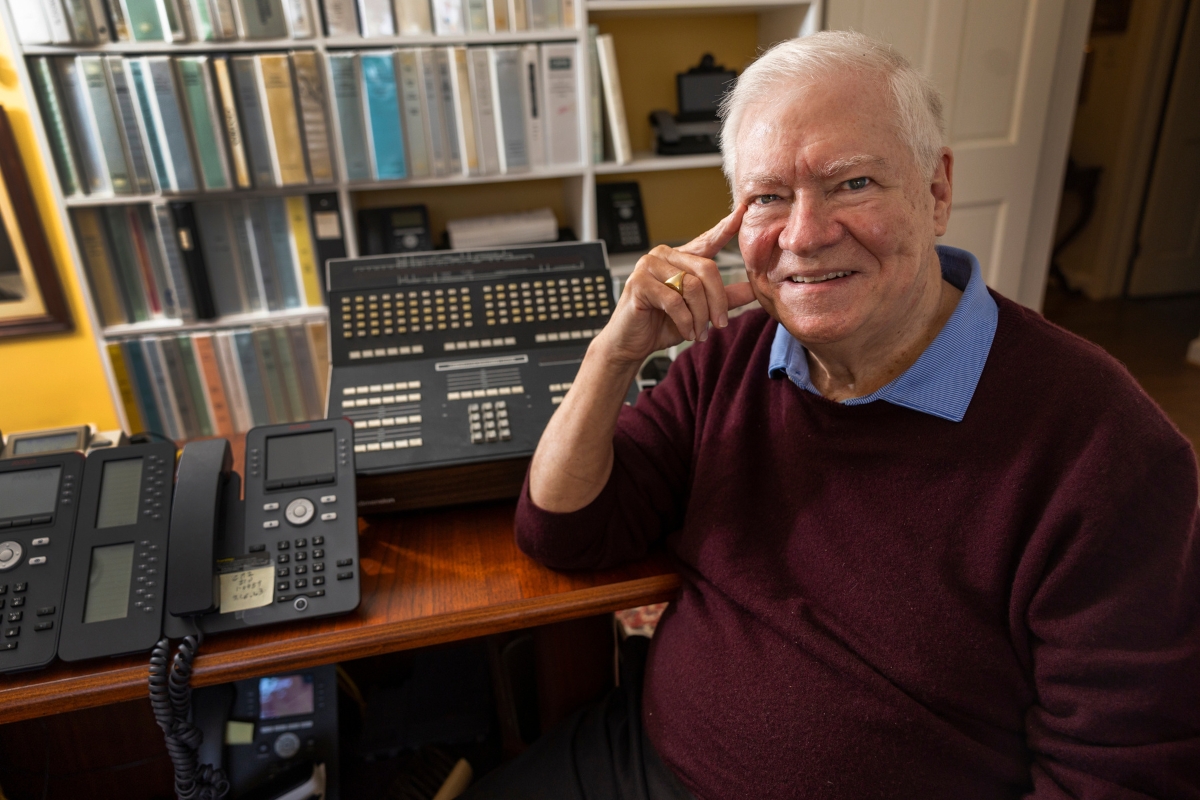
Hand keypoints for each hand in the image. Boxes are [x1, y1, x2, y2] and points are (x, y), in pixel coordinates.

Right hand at [595, 204, 756, 366]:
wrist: (630, 344)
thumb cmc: (661, 325)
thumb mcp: (699, 311)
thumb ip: (724, 298)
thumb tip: (753, 289)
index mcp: (679, 258)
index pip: (706, 240)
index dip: (724, 228)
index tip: (743, 212)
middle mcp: (664, 255)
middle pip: (707, 268)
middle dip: (717, 301)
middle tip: (719, 324)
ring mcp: (649, 266)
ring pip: (692, 286)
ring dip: (700, 316)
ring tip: (698, 332)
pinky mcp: (639, 283)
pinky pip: (674, 300)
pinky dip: (685, 321)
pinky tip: (686, 332)